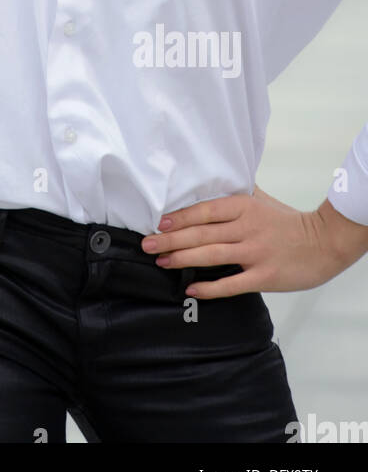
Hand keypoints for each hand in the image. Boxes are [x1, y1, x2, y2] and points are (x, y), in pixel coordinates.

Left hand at [140, 184, 348, 297]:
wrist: (324, 243)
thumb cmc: (289, 221)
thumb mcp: (262, 199)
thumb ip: (237, 193)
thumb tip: (210, 182)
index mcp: (244, 206)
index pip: (205, 210)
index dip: (180, 217)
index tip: (159, 222)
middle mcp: (247, 228)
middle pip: (201, 233)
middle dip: (171, 240)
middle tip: (147, 245)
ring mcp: (255, 252)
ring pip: (211, 255)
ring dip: (182, 259)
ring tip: (161, 262)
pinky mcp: (265, 276)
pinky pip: (232, 284)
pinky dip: (210, 288)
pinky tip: (191, 289)